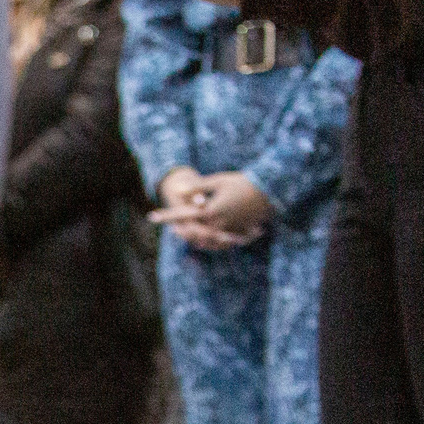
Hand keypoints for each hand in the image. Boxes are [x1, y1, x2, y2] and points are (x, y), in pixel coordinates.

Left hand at [150, 168, 271, 250]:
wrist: (271, 190)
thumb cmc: (244, 182)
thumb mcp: (219, 181)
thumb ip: (198, 187)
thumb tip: (180, 189)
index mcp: (211, 211)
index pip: (183, 215)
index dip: (167, 216)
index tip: (152, 216)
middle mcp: (218, 224)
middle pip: (192, 233)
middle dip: (181, 230)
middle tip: (170, 227)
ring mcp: (229, 231)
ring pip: (206, 241)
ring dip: (194, 238)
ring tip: (185, 233)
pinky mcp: (238, 233)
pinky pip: (221, 242)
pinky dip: (212, 241)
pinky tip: (205, 239)